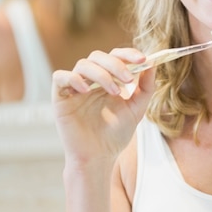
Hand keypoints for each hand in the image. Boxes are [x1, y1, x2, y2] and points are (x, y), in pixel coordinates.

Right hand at [52, 48, 155, 169]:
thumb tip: (152, 65)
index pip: (114, 56)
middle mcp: (90, 80)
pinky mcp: (60, 98)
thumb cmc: (116, 134)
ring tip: (115, 92)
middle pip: (98, 56)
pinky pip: (59, 77)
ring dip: (101, 74)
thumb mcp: (137, 109)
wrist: (100, 157)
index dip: (128, 54)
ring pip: (83, 64)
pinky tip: (86, 90)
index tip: (143, 60)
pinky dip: (73, 78)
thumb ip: (146, 88)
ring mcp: (74, 88)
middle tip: (129, 79)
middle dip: (116, 64)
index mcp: (107, 79)